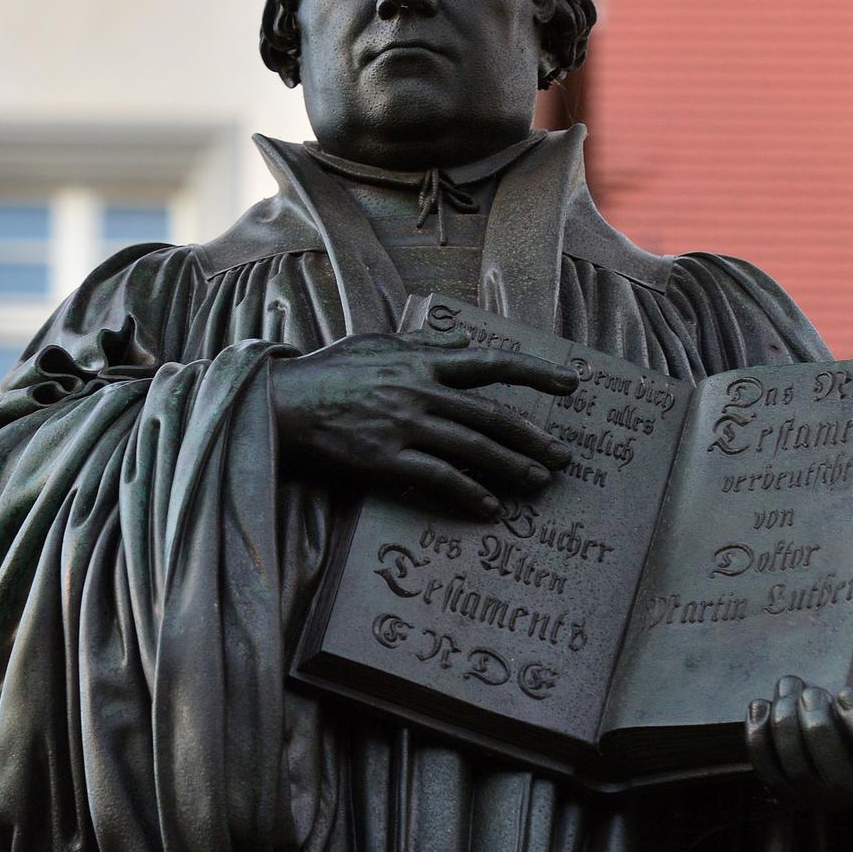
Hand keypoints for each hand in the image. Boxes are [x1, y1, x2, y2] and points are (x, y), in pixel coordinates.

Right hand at [270, 328, 577, 515]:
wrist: (281, 405)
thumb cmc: (328, 373)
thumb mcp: (377, 346)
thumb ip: (422, 349)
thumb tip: (462, 345)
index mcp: (420, 361)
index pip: (490, 363)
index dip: (535, 372)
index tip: (571, 382)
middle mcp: (419, 391)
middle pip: (491, 415)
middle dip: (533, 437)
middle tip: (562, 456)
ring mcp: (404, 426)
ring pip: (473, 449)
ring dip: (511, 468)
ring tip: (539, 482)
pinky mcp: (385, 460)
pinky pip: (438, 479)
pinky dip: (469, 493)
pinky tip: (490, 507)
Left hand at [745, 672, 852, 809]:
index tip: (848, 692)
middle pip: (836, 770)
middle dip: (816, 722)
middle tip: (810, 689)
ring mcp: (826, 797)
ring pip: (798, 770)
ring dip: (784, 721)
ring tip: (788, 686)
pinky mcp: (792, 791)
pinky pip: (768, 772)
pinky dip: (757, 738)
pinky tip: (760, 705)